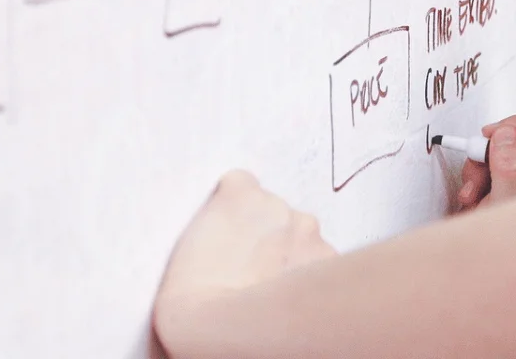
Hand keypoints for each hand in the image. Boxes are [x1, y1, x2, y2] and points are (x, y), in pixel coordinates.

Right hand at [152, 170, 335, 352]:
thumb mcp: (189, 244)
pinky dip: (308, 275)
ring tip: (267, 286)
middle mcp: (277, 205)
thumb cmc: (194, 298)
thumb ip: (218, 222)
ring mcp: (306, 230)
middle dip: (267, 235)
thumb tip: (232, 232)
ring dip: (289, 253)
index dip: (238, 213)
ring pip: (301, 236)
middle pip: (275, 213)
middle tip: (248, 268)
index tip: (233, 235)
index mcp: (239, 193)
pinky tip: (287, 296)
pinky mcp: (326, 258)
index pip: (242, 186)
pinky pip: (319, 261)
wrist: (222, 329)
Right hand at [458, 107, 515, 210]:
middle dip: (499, 143)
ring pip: (514, 144)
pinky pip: (503, 160)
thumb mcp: (508, 209)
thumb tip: (506, 135)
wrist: (506, 282)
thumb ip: (509, 170)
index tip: (492, 135)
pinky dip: (485, 172)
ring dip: (486, 162)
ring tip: (472, 192)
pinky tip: (476, 195)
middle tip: (479, 158)